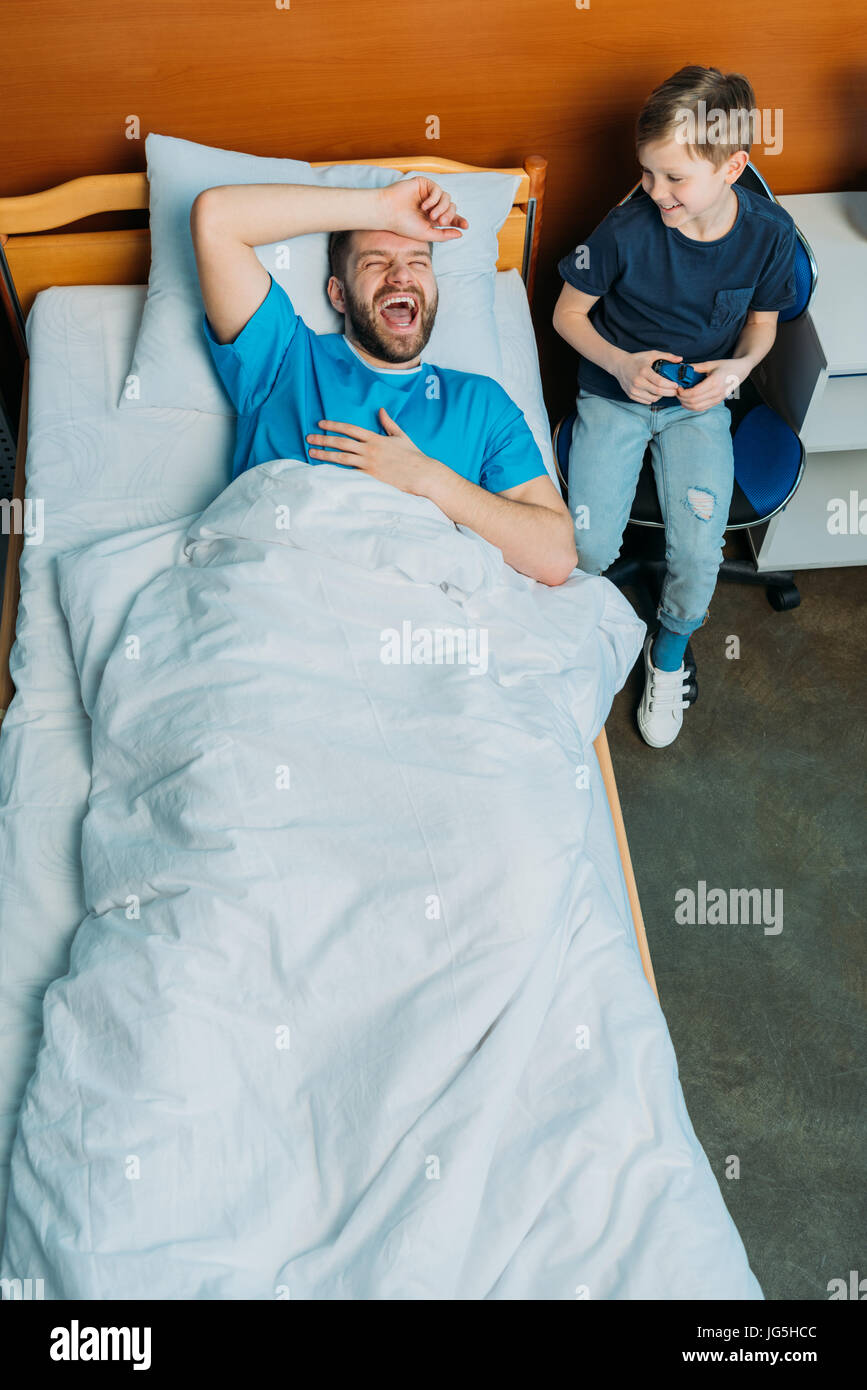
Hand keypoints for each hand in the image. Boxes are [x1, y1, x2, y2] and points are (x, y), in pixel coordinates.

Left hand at [306, 408, 444, 496]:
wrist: (422, 474)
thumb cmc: (413, 456)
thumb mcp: (401, 436)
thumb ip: (388, 423)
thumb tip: (381, 410)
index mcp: (376, 438)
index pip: (350, 429)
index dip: (334, 425)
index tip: (321, 424)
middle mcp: (370, 450)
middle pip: (341, 443)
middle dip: (323, 439)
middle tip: (309, 437)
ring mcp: (369, 465)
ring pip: (342, 458)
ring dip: (325, 454)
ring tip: (312, 452)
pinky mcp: (370, 479)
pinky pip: (349, 474)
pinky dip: (336, 472)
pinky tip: (324, 471)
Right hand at [379, 177, 468, 241]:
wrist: (388, 212)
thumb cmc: (404, 225)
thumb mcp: (426, 234)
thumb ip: (443, 235)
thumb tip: (460, 234)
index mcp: (433, 218)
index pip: (451, 218)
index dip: (459, 221)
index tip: (466, 226)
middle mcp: (432, 206)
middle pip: (451, 208)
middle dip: (449, 215)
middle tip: (440, 222)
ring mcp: (428, 194)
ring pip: (447, 198)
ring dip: (442, 208)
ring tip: (431, 215)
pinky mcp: (424, 184)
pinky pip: (438, 189)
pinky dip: (434, 198)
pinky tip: (424, 205)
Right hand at [616, 350, 682, 403]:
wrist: (620, 365)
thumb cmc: (637, 360)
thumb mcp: (652, 354)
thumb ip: (667, 356)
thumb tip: (680, 359)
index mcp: (643, 371)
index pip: (660, 382)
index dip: (670, 385)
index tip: (676, 385)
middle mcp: (638, 382)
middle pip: (658, 392)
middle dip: (669, 392)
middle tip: (675, 390)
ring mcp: (634, 390)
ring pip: (653, 399)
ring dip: (661, 396)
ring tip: (665, 391)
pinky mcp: (631, 395)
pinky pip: (646, 401)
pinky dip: (653, 398)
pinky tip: (655, 393)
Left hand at [674, 359, 744, 410]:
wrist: (741, 371)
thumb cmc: (726, 365)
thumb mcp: (711, 364)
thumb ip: (696, 367)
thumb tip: (682, 367)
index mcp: (714, 382)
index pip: (694, 393)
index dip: (683, 392)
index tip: (678, 387)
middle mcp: (717, 392)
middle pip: (694, 402)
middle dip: (682, 398)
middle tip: (677, 392)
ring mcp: (718, 398)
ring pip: (697, 407)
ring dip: (686, 404)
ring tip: (682, 397)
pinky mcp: (718, 401)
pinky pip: (703, 408)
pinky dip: (693, 407)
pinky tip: (688, 402)